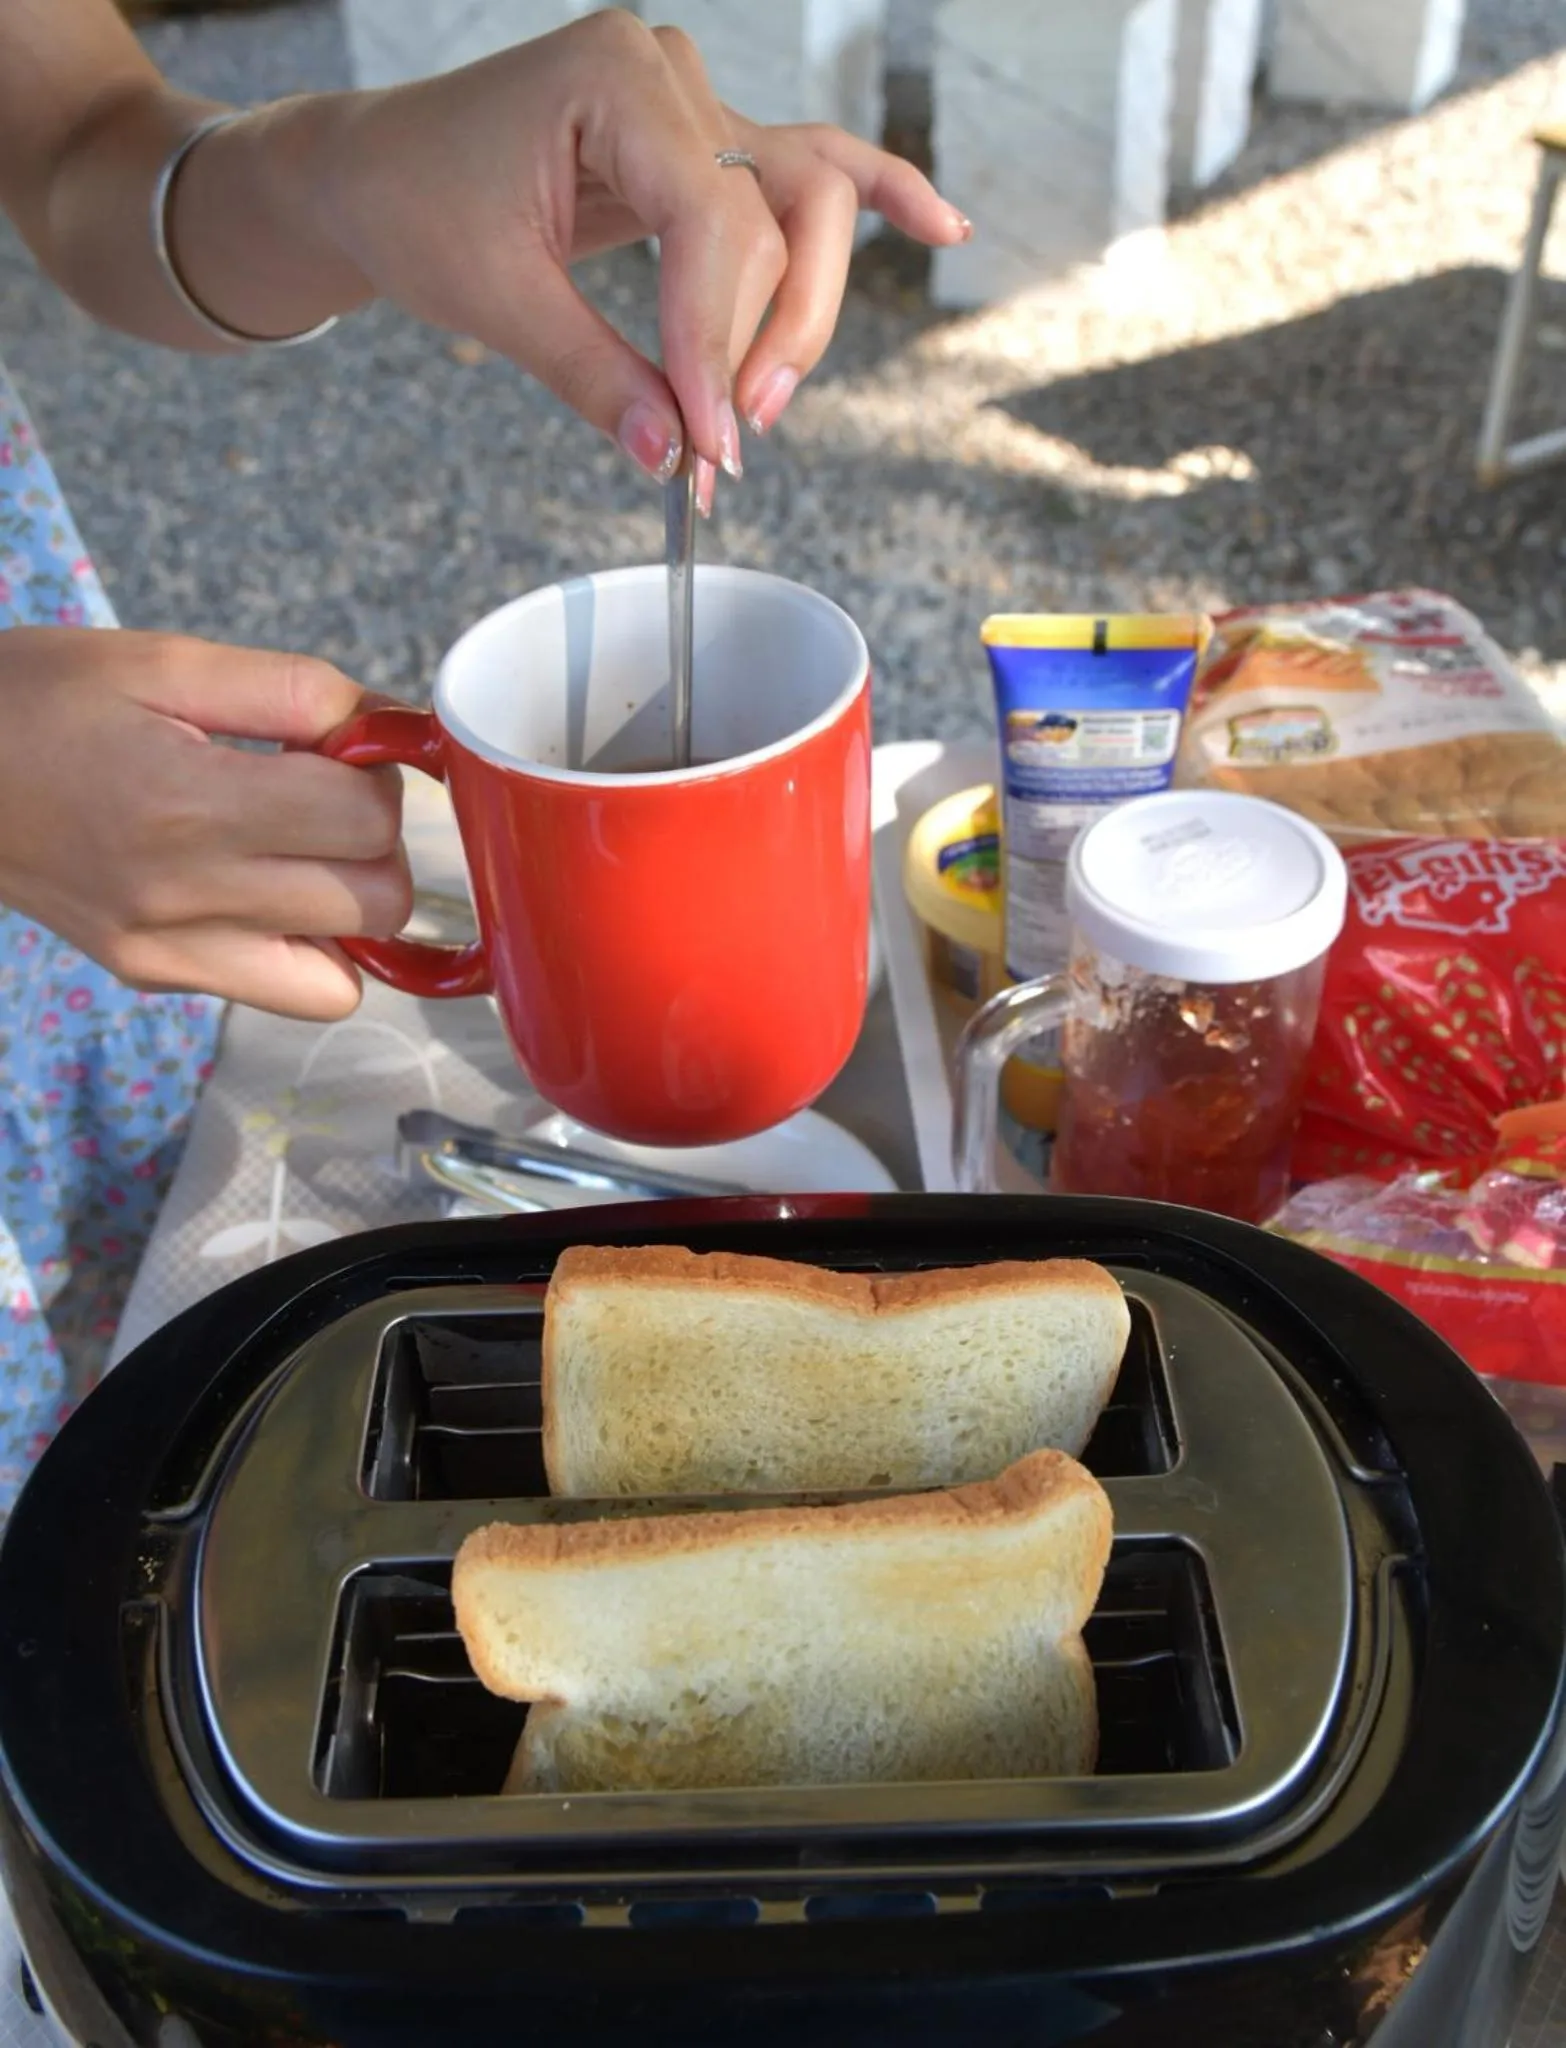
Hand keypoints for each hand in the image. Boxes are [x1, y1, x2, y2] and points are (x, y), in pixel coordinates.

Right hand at [0, 628, 411, 1020]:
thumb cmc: (38, 700)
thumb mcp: (162, 660)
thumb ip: (292, 690)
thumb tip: (391, 726)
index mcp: (188, 802)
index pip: (365, 818)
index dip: (376, 774)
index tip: (340, 749)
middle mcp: (183, 892)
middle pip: (377, 899)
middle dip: (376, 842)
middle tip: (324, 797)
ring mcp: (169, 948)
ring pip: (349, 970)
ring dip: (352, 905)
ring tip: (299, 848)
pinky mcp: (154, 973)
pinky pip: (291, 995)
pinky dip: (311, 953)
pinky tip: (271, 895)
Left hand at [301, 13, 968, 499]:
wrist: (376, 171)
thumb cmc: (415, 205)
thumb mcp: (494, 299)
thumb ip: (595, 376)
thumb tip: (674, 456)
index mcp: (611, 76)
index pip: (709, 219)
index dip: (716, 342)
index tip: (706, 444)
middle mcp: (669, 75)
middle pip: (776, 214)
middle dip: (760, 342)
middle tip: (727, 444)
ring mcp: (698, 106)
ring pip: (807, 204)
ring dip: (803, 312)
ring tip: (765, 407)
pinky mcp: (708, 147)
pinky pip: (813, 168)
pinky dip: (881, 198)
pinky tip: (945, 226)